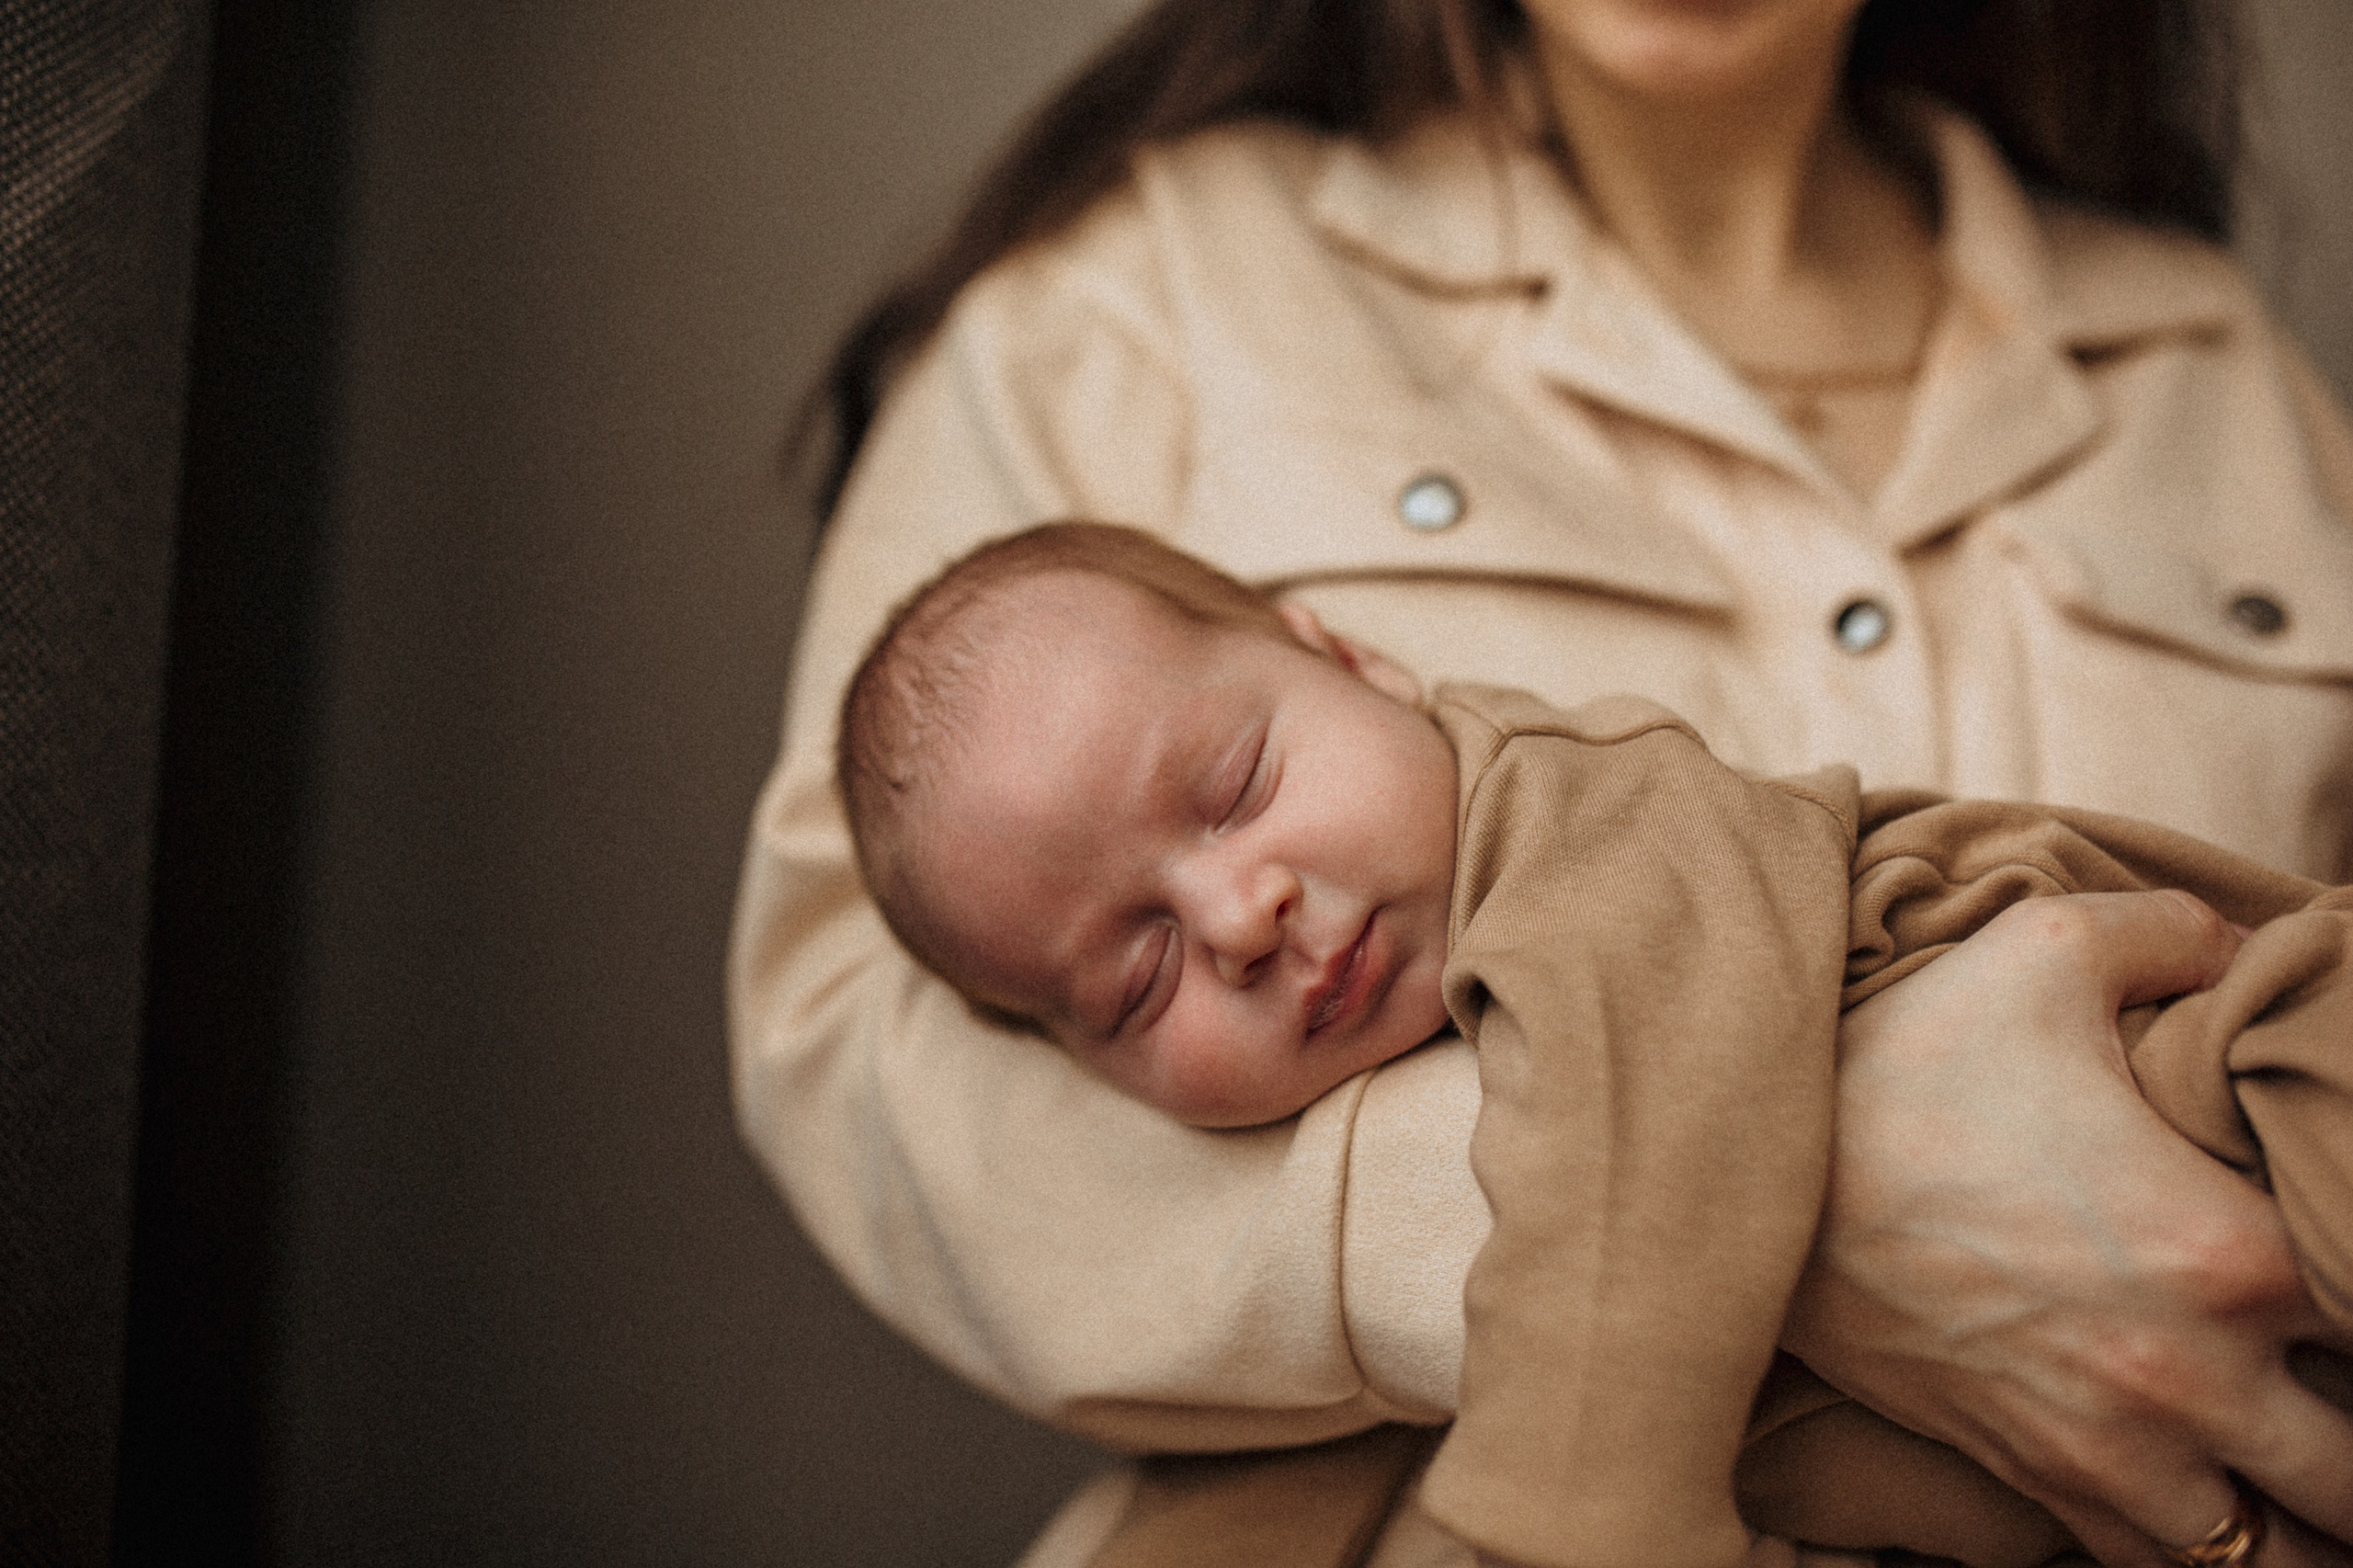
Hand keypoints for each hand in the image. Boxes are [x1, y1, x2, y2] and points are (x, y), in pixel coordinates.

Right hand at [1784, 890, 2352, 1566]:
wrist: (1747, 1175)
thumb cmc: (1901, 1064)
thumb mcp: (2043, 948)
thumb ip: (2177, 933)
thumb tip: (2247, 947)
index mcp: (2231, 1253)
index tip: (2342, 1261)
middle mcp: (2194, 1379)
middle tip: (2335, 1361)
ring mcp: (2114, 1448)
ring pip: (2286, 1550)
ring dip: (2305, 1502)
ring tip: (2298, 1449)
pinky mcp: (2040, 1477)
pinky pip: (2169, 1564)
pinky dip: (2208, 1534)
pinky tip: (2209, 1479)